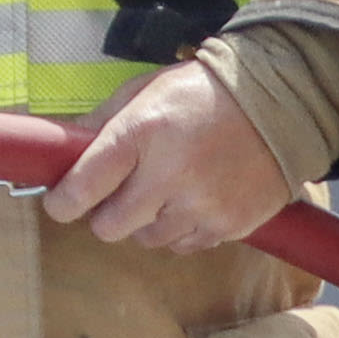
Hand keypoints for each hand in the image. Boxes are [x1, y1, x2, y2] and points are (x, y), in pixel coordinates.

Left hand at [45, 62, 303, 253]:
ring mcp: (202, 204)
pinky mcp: (229, 224)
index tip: (62, 203)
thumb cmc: (201, 93)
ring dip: (147, 222)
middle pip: (109, 227)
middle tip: (121, 194)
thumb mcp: (144, 91)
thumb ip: (100, 123)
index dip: (62, 203)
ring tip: (167, 190)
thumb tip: (59, 153)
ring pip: (147, 240)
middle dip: (107, 214)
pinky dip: (182, 228)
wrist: (278, 102)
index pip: (82, 189)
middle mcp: (169, 174)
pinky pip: (184, 245)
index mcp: (140, 133)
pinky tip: (194, 199)